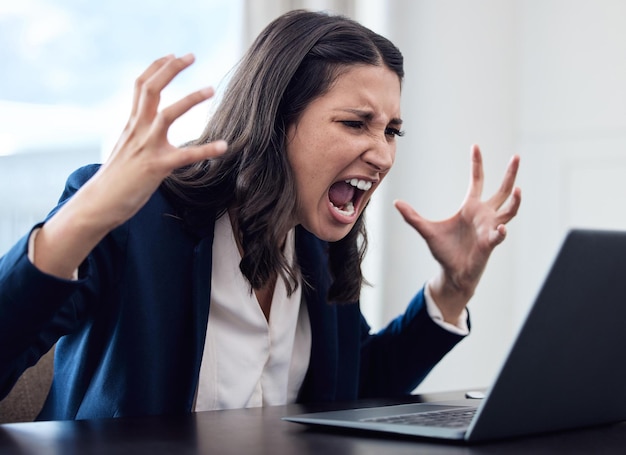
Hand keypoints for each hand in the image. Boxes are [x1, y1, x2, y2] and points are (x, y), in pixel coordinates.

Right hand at [33, 54, 226, 278]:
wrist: (99, 203)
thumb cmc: (115, 179)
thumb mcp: (125, 148)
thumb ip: (137, 134)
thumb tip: (146, 127)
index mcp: (131, 124)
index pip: (141, 86)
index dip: (156, 68)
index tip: (171, 55)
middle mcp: (138, 129)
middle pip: (151, 89)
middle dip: (171, 69)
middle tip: (191, 55)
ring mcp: (147, 147)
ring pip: (168, 114)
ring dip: (190, 99)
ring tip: (211, 89)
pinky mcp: (157, 166)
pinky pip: (186, 155)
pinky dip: (207, 150)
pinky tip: (224, 146)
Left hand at [394, 144, 520, 322]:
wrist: (452, 273)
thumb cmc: (444, 251)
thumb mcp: (426, 230)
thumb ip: (412, 216)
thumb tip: (396, 202)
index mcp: (470, 207)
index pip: (477, 181)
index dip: (477, 164)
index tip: (475, 146)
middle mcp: (484, 215)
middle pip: (502, 191)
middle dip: (510, 174)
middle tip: (517, 156)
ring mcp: (490, 228)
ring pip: (509, 211)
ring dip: (515, 201)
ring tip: (519, 190)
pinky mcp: (490, 244)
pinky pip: (498, 235)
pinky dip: (500, 232)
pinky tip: (500, 229)